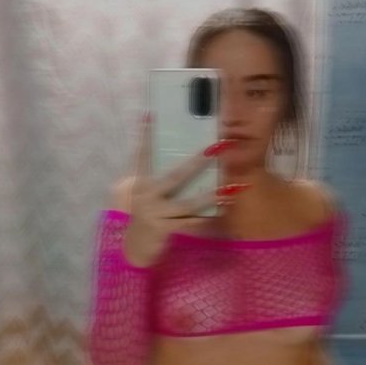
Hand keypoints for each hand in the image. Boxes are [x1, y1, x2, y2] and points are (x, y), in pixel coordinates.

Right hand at [122, 113, 250, 266]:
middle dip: (197, 162)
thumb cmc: (145, 217)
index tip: (149, 115)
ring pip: (188, 203)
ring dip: (211, 196)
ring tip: (232, 187)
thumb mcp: (146, 196)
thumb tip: (188, 164)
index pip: (142, 156)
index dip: (144, 136)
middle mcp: (146, 196)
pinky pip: (191, 222)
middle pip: (175, 176)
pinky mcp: (164, 230)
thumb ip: (160, 181)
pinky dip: (208, 217)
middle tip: (217, 147)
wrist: (133, 249)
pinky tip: (224, 209)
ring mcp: (155, 214)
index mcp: (140, 184)